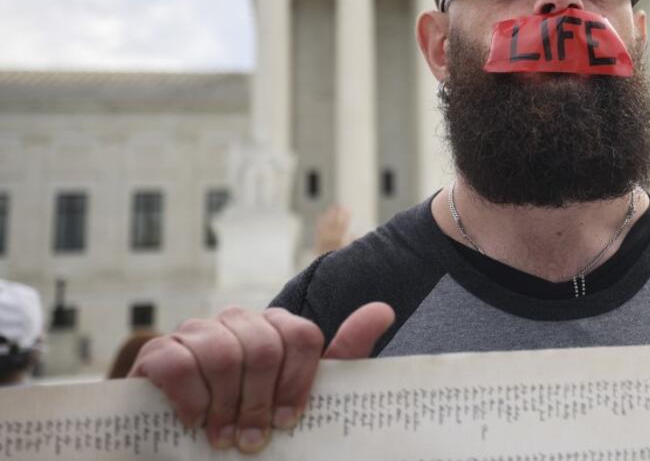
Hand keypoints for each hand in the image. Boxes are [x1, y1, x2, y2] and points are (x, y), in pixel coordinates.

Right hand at [130, 302, 393, 452]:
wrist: (184, 447)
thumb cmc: (251, 419)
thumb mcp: (301, 396)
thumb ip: (343, 354)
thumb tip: (384, 310)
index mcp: (276, 328)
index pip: (302, 336)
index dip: (298, 382)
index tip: (289, 422)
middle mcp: (237, 321)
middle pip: (264, 346)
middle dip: (260, 402)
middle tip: (251, 441)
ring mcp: (196, 332)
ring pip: (223, 354)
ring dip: (225, 406)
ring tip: (221, 440)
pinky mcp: (158, 352)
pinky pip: (179, 363)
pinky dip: (190, 398)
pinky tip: (192, 421)